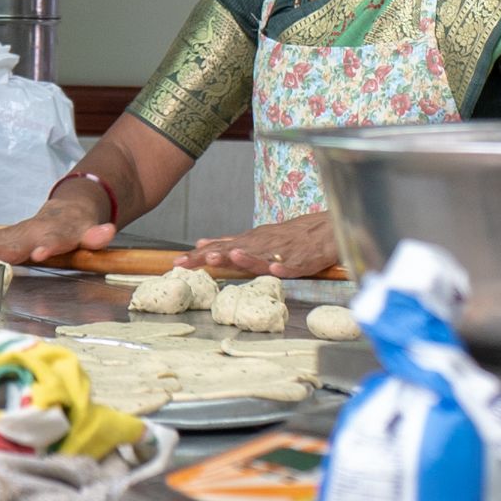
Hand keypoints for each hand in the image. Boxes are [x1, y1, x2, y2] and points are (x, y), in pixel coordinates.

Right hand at [0, 193, 115, 264]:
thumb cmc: (76, 227)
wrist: (65, 211)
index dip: (46, 245)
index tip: (38, 253)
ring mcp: (14, 233)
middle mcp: (31, 230)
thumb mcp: (91, 231)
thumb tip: (108, 230)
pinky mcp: (2, 237)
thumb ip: (96, 235)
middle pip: (14, 240)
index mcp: (54, 232)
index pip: (51, 239)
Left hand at [177, 212, 337, 278]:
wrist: (322, 230)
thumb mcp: (254, 238)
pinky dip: (284, 267)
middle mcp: (261, 246)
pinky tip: (276, 270)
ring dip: (247, 257)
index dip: (199, 256)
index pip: (220, 248)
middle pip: (235, 251)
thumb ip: (228, 243)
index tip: (177, 262)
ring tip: (232, 257)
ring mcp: (281, 253)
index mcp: (249, 242)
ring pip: (262, 257)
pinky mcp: (301, 261)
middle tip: (196, 260)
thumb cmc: (287, 237)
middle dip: (215, 255)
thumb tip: (201, 244)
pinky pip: (292, 266)